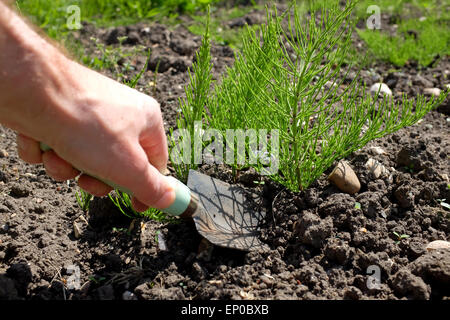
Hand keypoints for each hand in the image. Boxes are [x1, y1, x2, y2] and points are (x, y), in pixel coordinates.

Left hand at [16, 60, 174, 211]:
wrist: (33, 90)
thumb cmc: (87, 124)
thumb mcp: (128, 166)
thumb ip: (151, 187)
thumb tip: (169, 199)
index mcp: (146, 120)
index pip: (156, 163)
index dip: (147, 187)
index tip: (136, 207)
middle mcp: (120, 114)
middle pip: (116, 165)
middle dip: (95, 178)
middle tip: (86, 180)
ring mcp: (88, 114)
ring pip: (83, 158)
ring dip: (67, 166)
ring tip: (57, 156)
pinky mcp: (59, 115)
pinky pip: (59, 146)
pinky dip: (48, 151)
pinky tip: (41, 140)